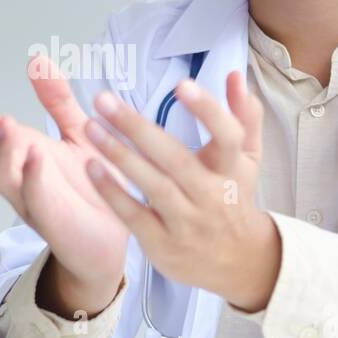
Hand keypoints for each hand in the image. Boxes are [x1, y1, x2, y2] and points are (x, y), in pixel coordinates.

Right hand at [0, 56, 131, 299]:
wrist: (116, 236)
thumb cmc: (94, 186)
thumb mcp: (78, 132)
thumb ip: (57, 100)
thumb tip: (37, 60)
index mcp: (20, 152)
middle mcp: (17, 175)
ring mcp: (30, 199)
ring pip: (0, 175)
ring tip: (5, 122)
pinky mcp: (53, 220)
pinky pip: (36, 199)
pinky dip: (32, 177)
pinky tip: (34, 155)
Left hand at [81, 70, 280, 311]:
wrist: (238, 263)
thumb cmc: (235, 197)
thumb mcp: (247, 158)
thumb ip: (244, 115)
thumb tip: (233, 74)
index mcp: (232, 169)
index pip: (227, 136)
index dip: (208, 111)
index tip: (181, 84)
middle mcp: (210, 195)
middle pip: (176, 159)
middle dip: (138, 128)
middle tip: (104, 99)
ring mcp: (186, 222)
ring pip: (152, 186)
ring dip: (119, 156)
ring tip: (90, 127)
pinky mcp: (163, 244)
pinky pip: (134, 216)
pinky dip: (113, 193)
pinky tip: (90, 167)